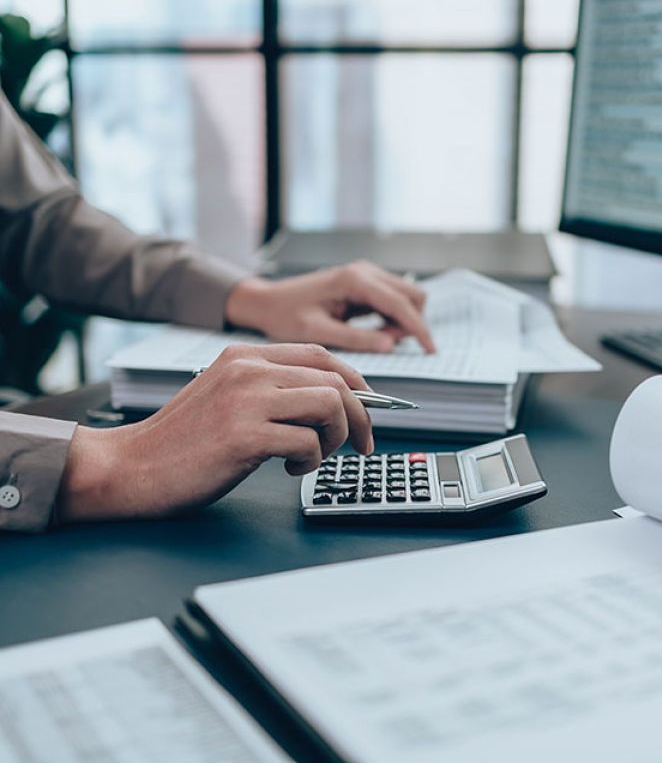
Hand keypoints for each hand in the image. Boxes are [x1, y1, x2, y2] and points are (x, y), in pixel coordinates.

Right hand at [58, 344, 372, 522]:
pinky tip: (288, 469)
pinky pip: (307, 443)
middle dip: (360, 416)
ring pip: (330, 404)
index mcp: (245, 356)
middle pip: (335, 380)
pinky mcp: (244, 435)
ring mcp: (246, 400)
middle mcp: (248, 370)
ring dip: (335, 437)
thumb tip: (334, 400)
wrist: (130, 467)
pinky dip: (310, 461)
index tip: (367, 408)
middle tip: (360, 444)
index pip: (321, 355)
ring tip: (312, 457)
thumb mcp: (228, 396)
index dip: (356, 382)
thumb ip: (272, 389)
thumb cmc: (183, 440)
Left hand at [225, 261, 435, 352]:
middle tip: (387, 345)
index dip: (419, 329)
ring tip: (375, 340)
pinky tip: (373, 333)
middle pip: (413, 295)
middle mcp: (364, 272)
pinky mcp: (364, 285)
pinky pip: (392, 302)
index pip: (401, 304)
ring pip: (406, 298)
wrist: (267, 302)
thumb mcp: (317, 332)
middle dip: (410, 324)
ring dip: (402, 322)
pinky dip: (392, 319)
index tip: (430, 350)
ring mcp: (366, 276)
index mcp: (355, 280)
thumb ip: (355, 338)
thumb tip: (390, 345)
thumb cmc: (285, 315)